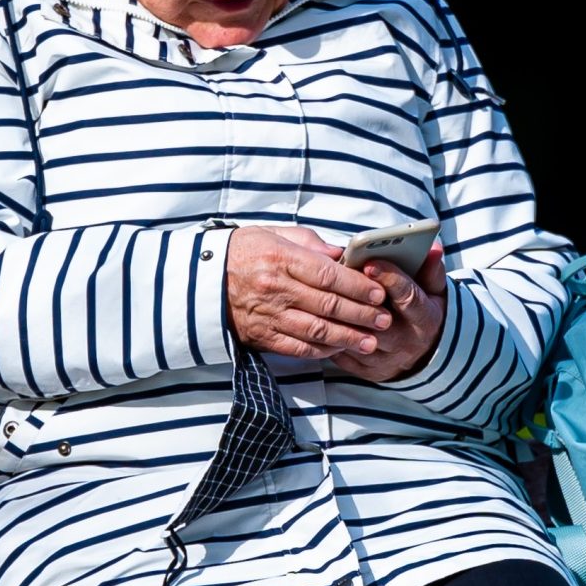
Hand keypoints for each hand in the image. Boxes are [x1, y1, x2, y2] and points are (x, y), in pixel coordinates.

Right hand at [224, 225, 395, 359]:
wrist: (200, 279)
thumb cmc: (244, 252)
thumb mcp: (274, 234)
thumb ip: (311, 244)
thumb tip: (342, 254)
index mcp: (280, 258)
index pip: (328, 275)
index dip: (357, 286)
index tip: (379, 292)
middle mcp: (275, 288)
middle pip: (328, 305)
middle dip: (362, 314)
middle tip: (385, 319)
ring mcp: (268, 315)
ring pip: (317, 331)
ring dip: (348, 338)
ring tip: (371, 341)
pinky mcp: (262, 336)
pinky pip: (298, 348)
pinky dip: (322, 351)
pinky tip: (341, 349)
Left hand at [329, 243, 447, 382]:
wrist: (425, 355)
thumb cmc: (424, 313)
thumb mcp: (435, 291)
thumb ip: (431, 269)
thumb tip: (433, 248)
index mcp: (425, 318)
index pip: (408, 297)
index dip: (389, 278)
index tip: (371, 261)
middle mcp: (407, 341)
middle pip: (378, 320)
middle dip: (356, 298)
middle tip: (336, 275)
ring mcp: (386, 359)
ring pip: (356, 338)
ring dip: (338, 316)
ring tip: (322, 293)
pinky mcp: (369, 371)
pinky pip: (343, 355)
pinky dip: (329, 336)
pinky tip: (319, 317)